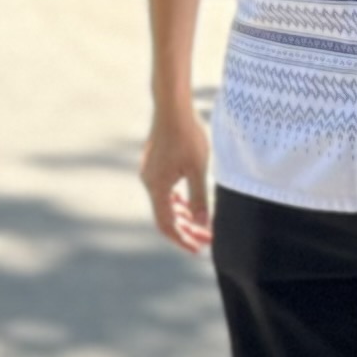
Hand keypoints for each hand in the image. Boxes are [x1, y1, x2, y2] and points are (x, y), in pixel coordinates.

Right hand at [140, 94, 214, 257]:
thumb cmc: (187, 136)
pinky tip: (189, 202)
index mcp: (157, 187)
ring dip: (182, 216)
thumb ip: (199, 198)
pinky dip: (176, 201)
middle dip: (187, 230)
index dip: (182, 239)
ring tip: (202, 223)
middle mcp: (149, 182)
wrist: (172, 108)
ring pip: (165, 204)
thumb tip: (203, 224)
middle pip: (166, 216)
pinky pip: (164, 191)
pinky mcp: (153, 165)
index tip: (198, 248)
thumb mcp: (198, 169)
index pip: (167, 224)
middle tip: (207, 238)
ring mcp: (149, 173)